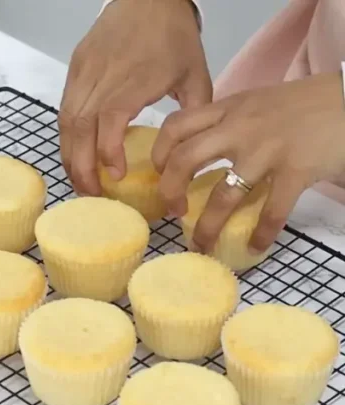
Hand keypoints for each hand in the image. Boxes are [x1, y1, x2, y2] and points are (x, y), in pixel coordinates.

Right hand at [60, 0, 209, 195]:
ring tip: (79, 180)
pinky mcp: (75, 69)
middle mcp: (104, 77)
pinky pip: (65, 108)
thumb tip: (185, 154)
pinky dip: (67, 135)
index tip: (115, 175)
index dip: (107, 151)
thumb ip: (193, 116)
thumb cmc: (174, 36)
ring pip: (66, 120)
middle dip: (81, 165)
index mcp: (135, 79)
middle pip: (79, 127)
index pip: (110, 119)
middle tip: (92, 194)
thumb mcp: (197, 75)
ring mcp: (84, 72)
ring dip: (69, 154)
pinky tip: (75, 153)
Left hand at [153, 73, 344, 253]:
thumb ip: (227, 121)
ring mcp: (267, 150)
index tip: (159, 173)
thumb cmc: (302, 104)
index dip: (159, 152)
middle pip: (185, 160)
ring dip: (208, 226)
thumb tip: (197, 151)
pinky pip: (272, 209)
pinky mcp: (296, 169)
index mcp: (228, 108)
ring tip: (202, 244)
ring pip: (224, 194)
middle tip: (174, 210)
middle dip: (170, 191)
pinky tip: (256, 247)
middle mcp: (241, 128)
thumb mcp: (255, 102)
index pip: (176, 126)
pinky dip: (261, 233)